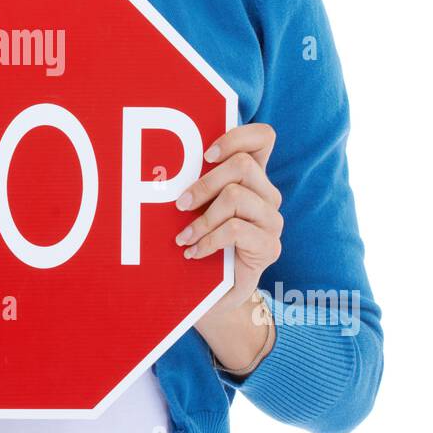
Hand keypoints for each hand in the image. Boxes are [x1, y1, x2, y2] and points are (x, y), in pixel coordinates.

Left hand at [173, 122, 282, 368]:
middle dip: (204, 183)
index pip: (263, 137)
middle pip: (243, 165)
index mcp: (252, 177)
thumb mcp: (195, 208)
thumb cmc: (198, 243)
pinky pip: (235, 230)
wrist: (212, 295)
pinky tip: (193, 252)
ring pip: (236, 196)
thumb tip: (161, 164)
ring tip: (183, 237)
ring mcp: (272, 221)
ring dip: (202, 218)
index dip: (237, 136)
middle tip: (180, 204)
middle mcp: (267, 195)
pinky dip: (208, 240)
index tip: (205, 154)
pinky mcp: (269, 247)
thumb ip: (193, 182)